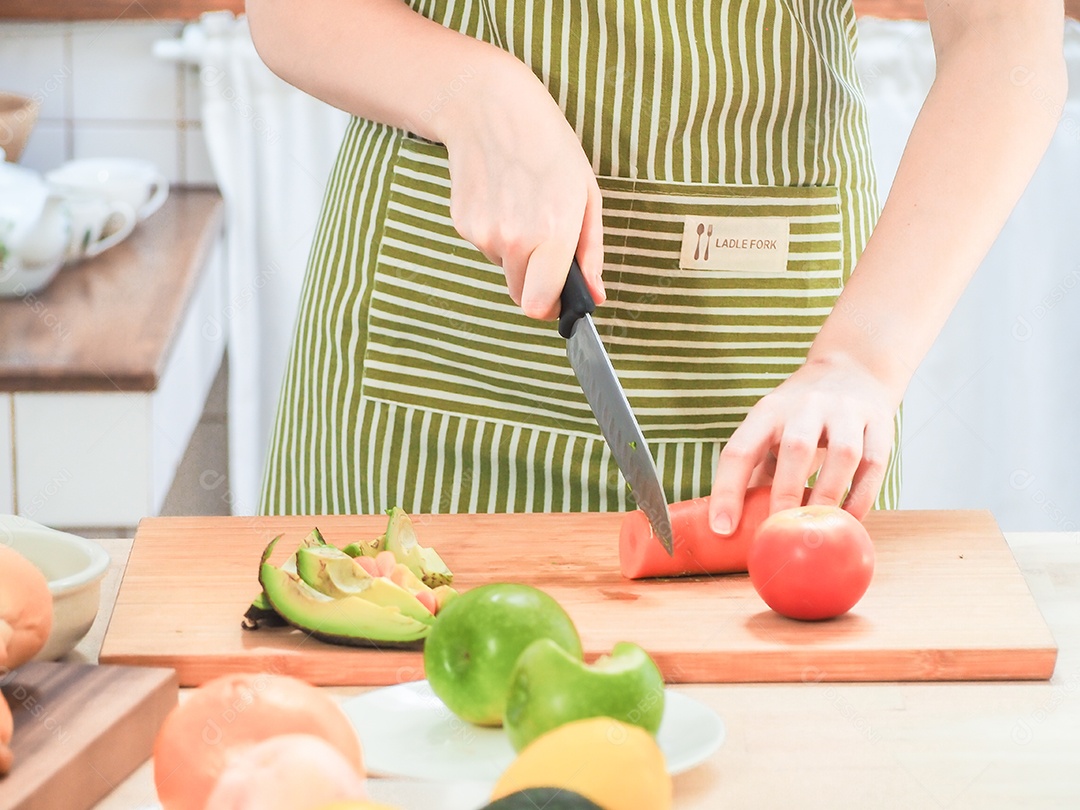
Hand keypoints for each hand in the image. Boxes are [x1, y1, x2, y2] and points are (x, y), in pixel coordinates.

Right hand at [435, 54, 604, 317]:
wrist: (490, 106)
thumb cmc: (548, 146)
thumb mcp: (586, 194)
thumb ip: (591, 252)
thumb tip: (596, 296)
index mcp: (553, 233)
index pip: (540, 305)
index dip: (551, 306)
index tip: (557, 295)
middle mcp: (515, 239)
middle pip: (521, 295)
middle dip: (535, 278)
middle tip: (543, 236)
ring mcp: (484, 233)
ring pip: (504, 270)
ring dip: (514, 252)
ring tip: (522, 205)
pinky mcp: (462, 224)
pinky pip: (484, 248)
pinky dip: (494, 233)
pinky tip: (501, 197)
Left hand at [708, 352, 901, 532]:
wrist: (854, 368)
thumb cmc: (801, 412)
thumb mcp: (770, 426)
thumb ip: (757, 469)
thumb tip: (735, 522)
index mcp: (769, 411)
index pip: (740, 449)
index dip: (727, 491)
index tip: (721, 529)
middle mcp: (807, 406)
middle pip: (796, 448)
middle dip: (786, 494)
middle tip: (777, 531)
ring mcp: (846, 412)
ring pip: (842, 455)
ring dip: (828, 496)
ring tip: (816, 530)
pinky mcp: (879, 423)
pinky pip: (874, 464)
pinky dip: (861, 496)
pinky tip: (849, 520)